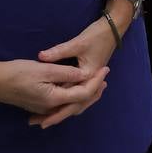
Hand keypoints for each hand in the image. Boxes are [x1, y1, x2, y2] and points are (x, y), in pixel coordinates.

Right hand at [0, 56, 107, 127]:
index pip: (83, 93)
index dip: (96, 81)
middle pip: (78, 103)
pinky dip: (71, 98)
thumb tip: (85, 75)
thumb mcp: (44, 69)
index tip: (106, 69)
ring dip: (83, 95)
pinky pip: (60, 104)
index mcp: (53, 99)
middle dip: (94, 91)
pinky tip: (74, 90)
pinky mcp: (37, 105)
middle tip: (105, 78)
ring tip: (95, 83)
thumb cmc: (17, 72)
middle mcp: (49, 107)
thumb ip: (66, 73)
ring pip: (69, 105)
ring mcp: (42, 108)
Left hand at [33, 0, 131, 127]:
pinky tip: (56, 104)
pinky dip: (67, 102)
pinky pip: (77, 94)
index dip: (56, 109)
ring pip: (76, 102)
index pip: (71, 97)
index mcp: (88, 76)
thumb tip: (41, 57)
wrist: (113, 28)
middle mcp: (90, 81)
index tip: (41, 116)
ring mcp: (90, 80)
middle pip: (74, 105)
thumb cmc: (97, 35)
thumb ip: (59, 52)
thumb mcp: (77, 43)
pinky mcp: (88, 77)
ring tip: (43, 119)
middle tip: (38, 124)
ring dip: (62, 111)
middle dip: (57, 115)